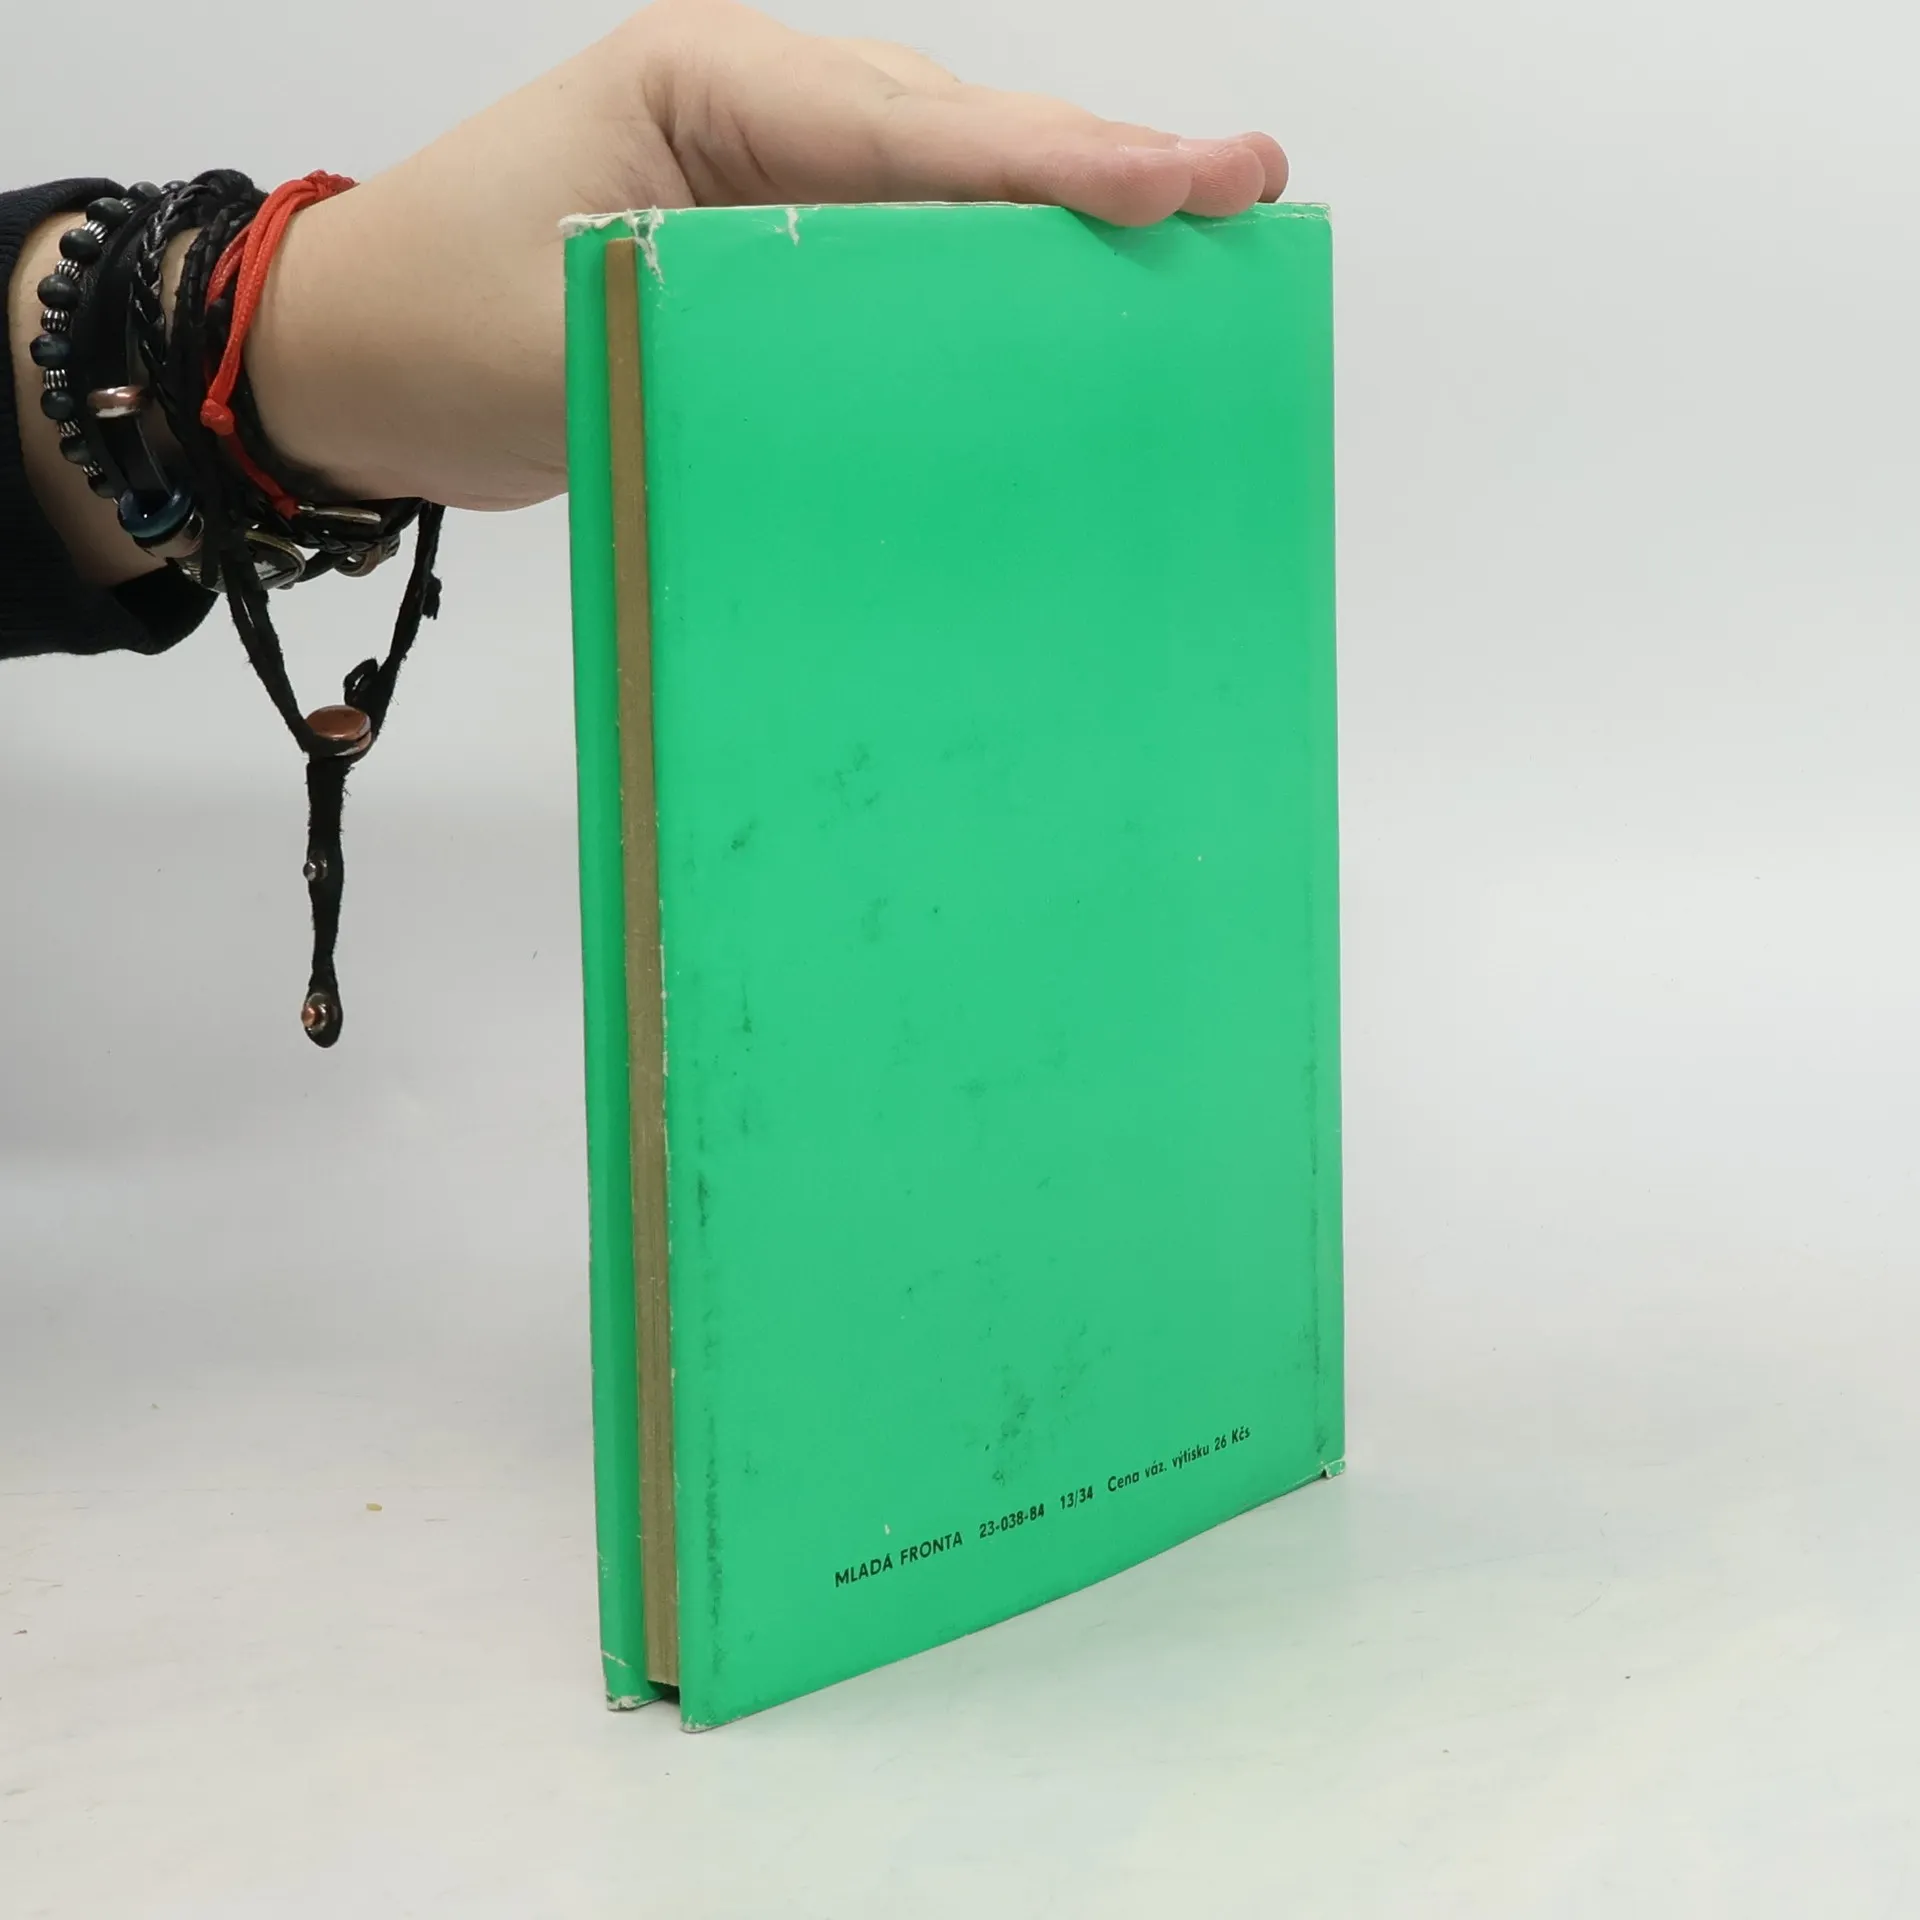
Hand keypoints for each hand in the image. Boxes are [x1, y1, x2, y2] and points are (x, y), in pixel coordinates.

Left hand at [252, 0, 1286, 512]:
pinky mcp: (764, 260)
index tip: (1178, 184)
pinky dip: (983, 286)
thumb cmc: (428, 327)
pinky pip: (897, 260)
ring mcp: (761, 182)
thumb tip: (895, 398)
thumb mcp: (574, 336)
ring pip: (942, 190)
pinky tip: (1066, 309)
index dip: (1047, 161)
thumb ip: (730, 342)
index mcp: (699, 86)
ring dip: (1059, 217)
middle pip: (952, 136)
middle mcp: (748, 113)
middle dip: (1095, 167)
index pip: (903, 128)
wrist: (347, 364)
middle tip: (1245, 185)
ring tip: (1200, 231)